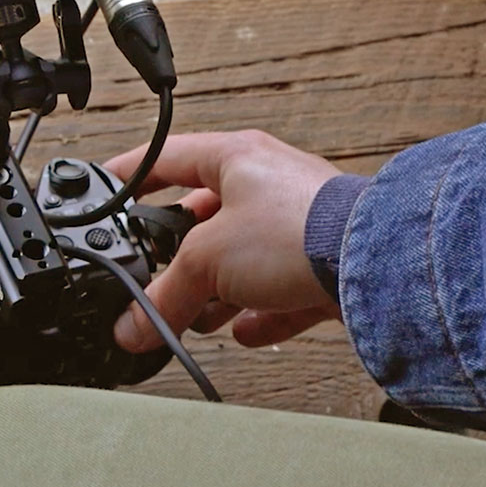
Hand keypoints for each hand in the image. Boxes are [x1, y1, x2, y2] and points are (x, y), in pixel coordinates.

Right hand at [106, 130, 342, 352]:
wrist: (380, 267)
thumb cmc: (300, 231)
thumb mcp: (207, 259)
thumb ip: (164, 294)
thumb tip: (132, 327)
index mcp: (233, 158)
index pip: (165, 156)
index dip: (129, 173)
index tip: (105, 188)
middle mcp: (266, 183)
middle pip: (201, 215)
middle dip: (176, 253)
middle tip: (152, 277)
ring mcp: (297, 222)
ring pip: (240, 254)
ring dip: (215, 288)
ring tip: (195, 315)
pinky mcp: (323, 262)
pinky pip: (278, 287)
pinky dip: (258, 310)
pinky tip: (244, 330)